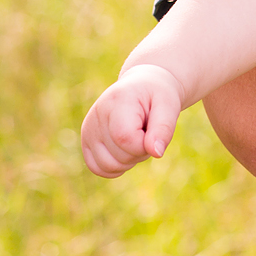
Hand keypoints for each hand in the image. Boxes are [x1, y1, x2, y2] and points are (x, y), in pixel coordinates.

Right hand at [81, 64, 183, 178]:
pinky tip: (125, 148)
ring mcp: (88, 128)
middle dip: (140, 152)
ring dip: (129, 160)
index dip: (145, 145)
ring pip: (108, 166)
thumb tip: (156, 153)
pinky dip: (116, 166)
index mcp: (117, 100)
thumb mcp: (169, 105)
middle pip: (118, 156)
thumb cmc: (157, 95)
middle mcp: (97, 114)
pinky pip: (98, 168)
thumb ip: (163, 129)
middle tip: (146, 130)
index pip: (125, 138)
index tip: (153, 130)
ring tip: (136, 137)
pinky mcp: (86, 141)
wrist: (143, 86)